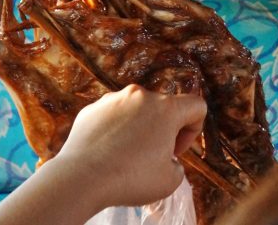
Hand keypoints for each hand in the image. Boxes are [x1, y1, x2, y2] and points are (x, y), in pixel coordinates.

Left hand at [54, 84, 206, 208]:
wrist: (80, 179)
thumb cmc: (130, 178)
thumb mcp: (170, 180)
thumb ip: (177, 164)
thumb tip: (165, 159)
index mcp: (166, 108)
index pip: (197, 106)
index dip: (193, 130)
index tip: (175, 151)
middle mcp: (141, 96)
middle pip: (164, 108)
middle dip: (163, 130)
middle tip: (152, 156)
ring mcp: (114, 99)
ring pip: (136, 110)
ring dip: (138, 128)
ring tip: (126, 155)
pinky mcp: (92, 108)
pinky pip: (112, 116)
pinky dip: (115, 130)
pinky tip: (107, 152)